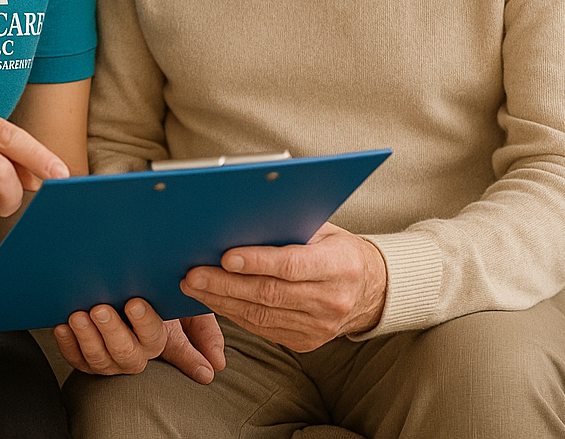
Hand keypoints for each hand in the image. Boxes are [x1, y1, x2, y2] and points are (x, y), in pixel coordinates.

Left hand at [54, 301, 224, 383]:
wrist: (124, 286)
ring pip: (98, 359)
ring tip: (78, 316)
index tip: (134, 302)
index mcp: (157, 340)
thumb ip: (203, 332)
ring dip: (86, 338)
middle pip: (124, 353)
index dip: (144, 322)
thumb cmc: (158, 293)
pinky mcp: (86, 358)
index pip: (154, 336)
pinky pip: (75, 359)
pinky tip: (62, 325)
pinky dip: (68, 344)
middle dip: (112, 331)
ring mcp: (108, 358)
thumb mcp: (186, 307)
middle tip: (100, 308)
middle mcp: (133, 353)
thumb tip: (215, 368)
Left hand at [179, 221, 386, 351]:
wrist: (371, 289)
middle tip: (193, 274)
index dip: (257, 262)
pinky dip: (235, 314)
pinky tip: (215, 300)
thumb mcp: (324, 229)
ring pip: (262, 315)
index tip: (225, 256)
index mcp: (340, 265)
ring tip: (194, 287)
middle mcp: (332, 300)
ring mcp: (320, 327)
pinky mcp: (306, 343)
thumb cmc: (337, 248)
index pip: (292, 265)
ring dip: (222, 301)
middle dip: (225, 284)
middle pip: (270, 294)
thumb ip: (290, 227)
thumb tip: (242, 220)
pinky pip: (263, 329)